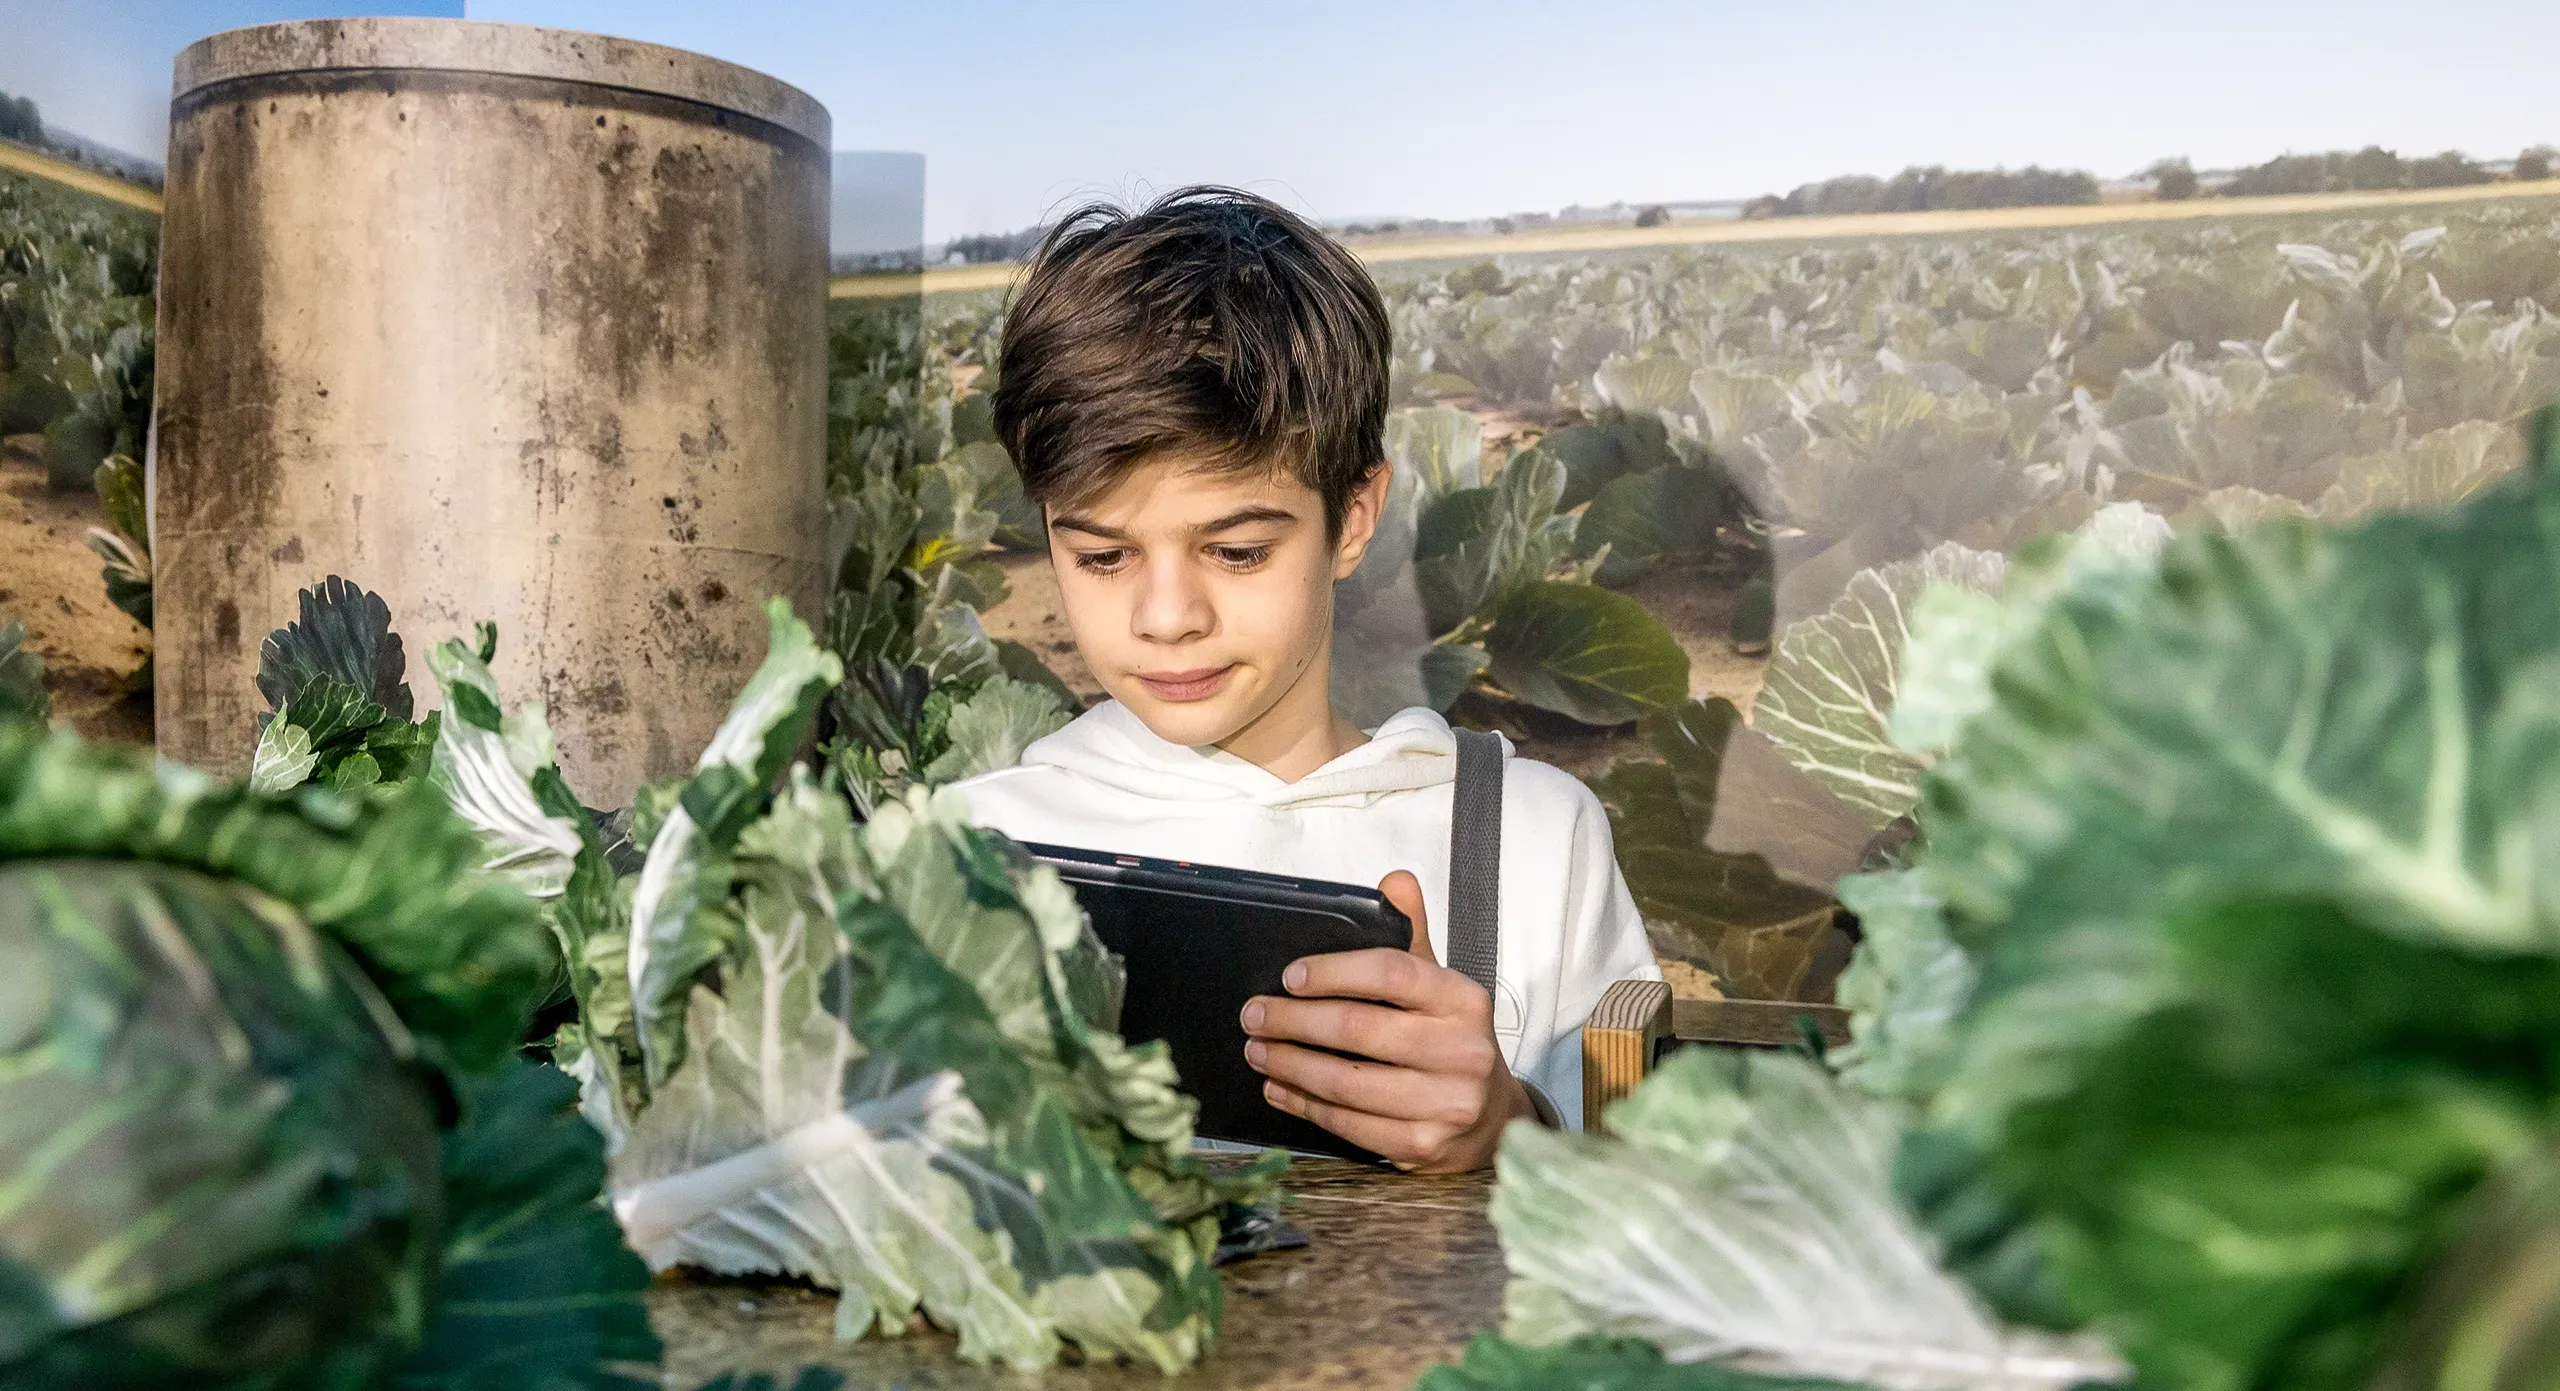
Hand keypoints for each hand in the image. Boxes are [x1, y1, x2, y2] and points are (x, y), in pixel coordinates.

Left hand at [1240, 870, 1532, 1171]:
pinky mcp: (1423, 1145)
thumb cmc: (1449, 1041)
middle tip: (1255, 1014)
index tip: (1289, 976)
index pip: (1391, 972)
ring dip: (1289, 1065)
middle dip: (1293, 1021)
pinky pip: (1348, 1124)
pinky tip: (1280, 1089)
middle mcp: (1461, 1051)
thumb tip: (1394, 881)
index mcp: (1462, 999)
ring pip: (1345, 1082)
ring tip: (1258, 1050)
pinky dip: (1304, 1105)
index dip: (1333, 972)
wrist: (1490, 1118)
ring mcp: (1444, 1103)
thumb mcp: (1439, 986)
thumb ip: (1411, 936)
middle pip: (1357, 1029)